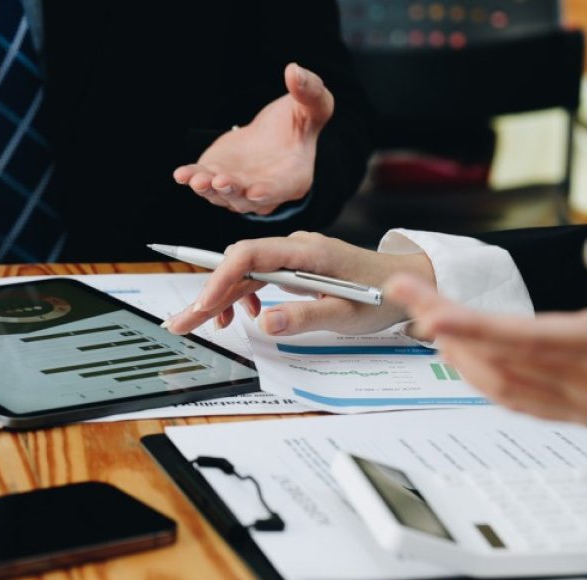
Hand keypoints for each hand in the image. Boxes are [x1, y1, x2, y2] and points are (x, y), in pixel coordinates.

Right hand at [163, 232, 434, 335]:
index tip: (200, 306)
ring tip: (202, 325)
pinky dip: (241, 296)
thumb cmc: (382, 296)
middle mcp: (295, 248)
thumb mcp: (347, 315)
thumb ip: (306, 316)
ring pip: (244, 273)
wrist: (407, 282)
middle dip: (206, 295)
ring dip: (219, 298)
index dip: (220, 278)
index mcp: (307, 253)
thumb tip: (266, 322)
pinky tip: (242, 316)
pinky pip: (257, 277)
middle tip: (179, 324)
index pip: (250, 256)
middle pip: (238, 265)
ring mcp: (292, 256)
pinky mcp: (293, 267)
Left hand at [172, 63, 333, 214]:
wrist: (271, 136)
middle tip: (221, 182)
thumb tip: (294, 71)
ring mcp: (237, 190)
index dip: (268, 192)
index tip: (255, 192)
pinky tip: (180, 174)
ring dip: (208, 188)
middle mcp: (263, 192)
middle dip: (232, 190)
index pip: (280, 189)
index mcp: (293, 178)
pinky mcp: (215, 179)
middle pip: (246, 198)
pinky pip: (202, 181)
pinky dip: (191, 179)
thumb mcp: (311, 106)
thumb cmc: (297, 124)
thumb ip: (309, 91)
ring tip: (196, 179)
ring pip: (220, 195)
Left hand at [388, 276, 586, 424]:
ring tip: (429, 320)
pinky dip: (482, 378)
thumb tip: (583, 252)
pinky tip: (462, 358)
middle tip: (409, 294)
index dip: (473, 328)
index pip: (525, 339)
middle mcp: (581, 382)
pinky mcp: (575, 413)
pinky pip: (519, 403)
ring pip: (502, 386)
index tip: (431, 315)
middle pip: (498, 359)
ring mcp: (577, 403)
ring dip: (458, 353)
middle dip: (447, 326)